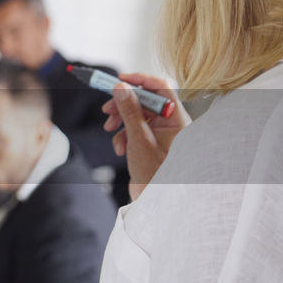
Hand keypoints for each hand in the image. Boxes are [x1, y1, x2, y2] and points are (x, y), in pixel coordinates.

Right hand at [101, 72, 189, 199]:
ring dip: (120, 121)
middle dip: (123, 104)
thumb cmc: (155, 174)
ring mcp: (161, 133)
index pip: (160, 87)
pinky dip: (123, 135)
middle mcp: (171, 123)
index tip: (119, 79)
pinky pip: (135, 129)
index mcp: (176, 119)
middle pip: (145, 100)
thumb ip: (129, 110)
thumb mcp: (138, 139)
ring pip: (137, 114)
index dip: (140, 79)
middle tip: (106, 110)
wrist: (156, 203)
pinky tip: (120, 148)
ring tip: (110, 131)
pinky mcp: (151, 143)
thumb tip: (121, 87)